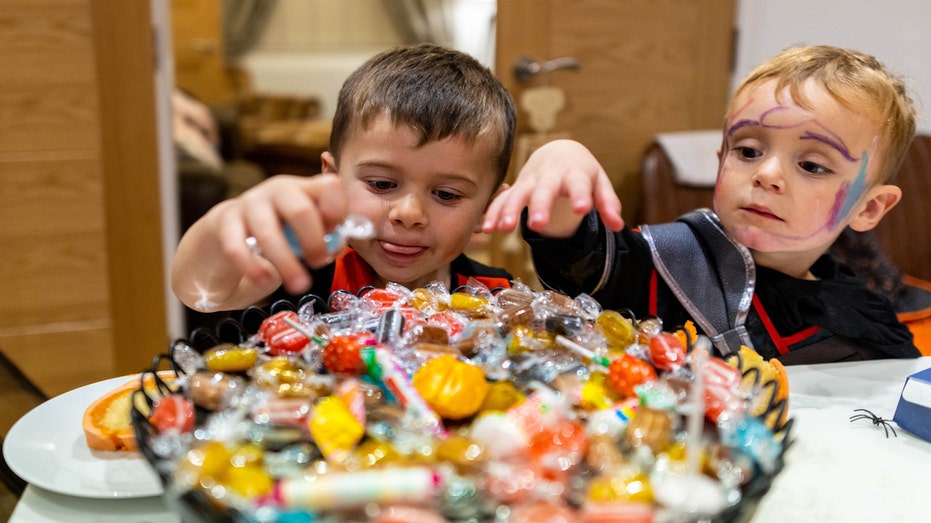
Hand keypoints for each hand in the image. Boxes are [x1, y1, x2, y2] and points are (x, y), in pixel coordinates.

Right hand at [172, 173, 348, 309]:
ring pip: (268, 231)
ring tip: (298, 285)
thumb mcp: (305, 230)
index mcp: (305, 189)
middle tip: (318, 264)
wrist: (229, 230)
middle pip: (301, 210)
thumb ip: (326, 238)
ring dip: (286, 263)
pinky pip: (237, 246)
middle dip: (314, 243)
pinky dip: (252, 267)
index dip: (337, 211)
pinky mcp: (225, 222)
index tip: (335, 235)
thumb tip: (337, 247)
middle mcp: (279, 190)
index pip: (329, 186)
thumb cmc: (279, 230)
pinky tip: (264, 281)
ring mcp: (250, 203)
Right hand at [482, 139, 622, 236]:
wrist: (558, 152)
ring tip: (504, 228)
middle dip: (539, 206)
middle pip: (543, 190)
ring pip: (518, 194)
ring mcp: (530, 181)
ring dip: (509, 210)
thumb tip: (618, 226)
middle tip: (537, 224)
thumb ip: (607, 203)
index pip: (579, 184)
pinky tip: (487, 229)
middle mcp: (549, 176)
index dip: (581, 195)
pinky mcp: (516, 189)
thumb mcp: (599, 183)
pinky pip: (501, 200)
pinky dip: (493, 213)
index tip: (582, 208)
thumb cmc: (581, 171)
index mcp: (574, 173)